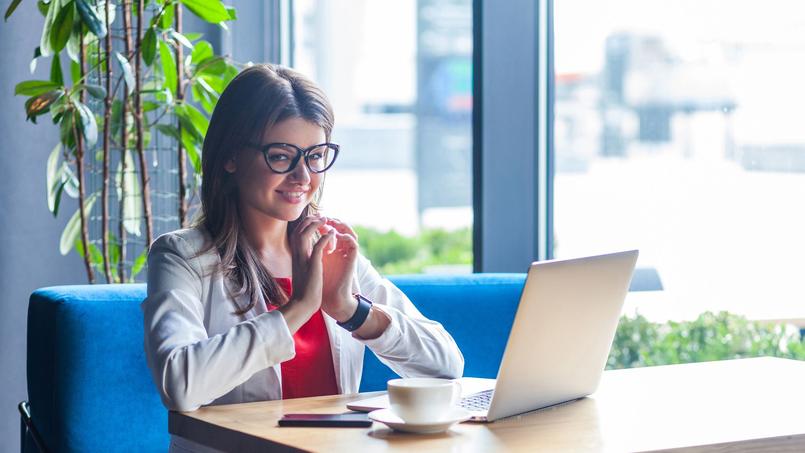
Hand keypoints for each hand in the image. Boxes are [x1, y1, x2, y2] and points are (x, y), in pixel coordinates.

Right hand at [279, 215, 335, 332]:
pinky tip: (332, 234)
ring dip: (315, 225)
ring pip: (304, 234)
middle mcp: (296, 256)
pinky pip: (318, 246)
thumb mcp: (302, 272)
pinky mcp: (312, 265)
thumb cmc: (304, 291)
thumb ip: (304, 262)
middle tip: (322, 216)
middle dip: (310, 220)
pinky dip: (324, 238)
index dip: (305, 225)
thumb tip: (308, 256)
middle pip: (298, 230)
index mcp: (295, 257)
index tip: (315, 220)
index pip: (296, 234)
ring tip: (326, 220)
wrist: (302, 305)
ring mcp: (303, 260)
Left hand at [319, 217, 359, 321]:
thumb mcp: (310, 262)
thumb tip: (302, 236)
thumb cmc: (316, 284)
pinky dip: (347, 237)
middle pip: (342, 229)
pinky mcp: (351, 261)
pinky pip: (353, 244)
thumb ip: (310, 248)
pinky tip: (337, 235)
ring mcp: (346, 255)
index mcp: (331, 251)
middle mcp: (340, 251)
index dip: (323, 223)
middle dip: (333, 221)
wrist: (326, 299)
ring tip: (332, 222)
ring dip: (342, 225)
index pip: (330, 231)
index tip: (314, 217)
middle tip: (324, 217)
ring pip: (350, 233)